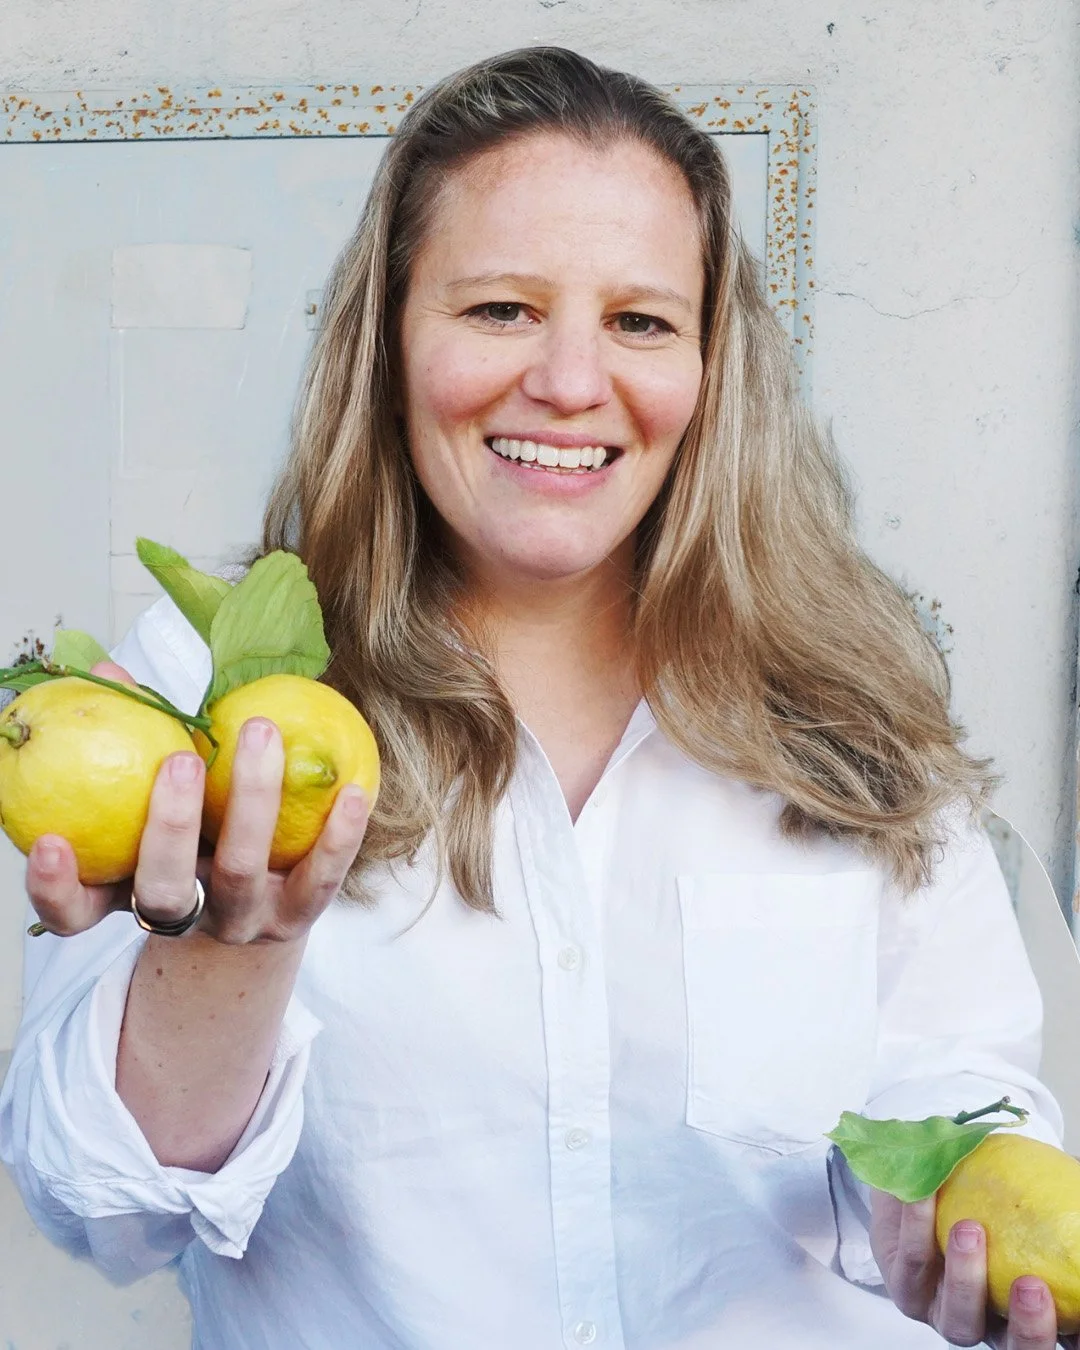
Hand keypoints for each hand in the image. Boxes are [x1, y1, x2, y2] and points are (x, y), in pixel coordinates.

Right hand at [25, 661, 369, 944]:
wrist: (258, 905)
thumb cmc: (198, 832)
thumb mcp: (160, 798)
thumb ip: (137, 739)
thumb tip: (106, 671)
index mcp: (129, 894)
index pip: (77, 908)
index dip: (55, 887)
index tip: (51, 843)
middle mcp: (183, 915)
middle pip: (163, 887)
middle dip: (168, 826)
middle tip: (181, 760)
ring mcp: (240, 923)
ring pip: (240, 873)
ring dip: (251, 804)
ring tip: (261, 732)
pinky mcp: (296, 919)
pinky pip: (320, 879)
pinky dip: (338, 837)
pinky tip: (355, 791)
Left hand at [871, 1187, 1077, 1348]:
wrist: (915, 1182)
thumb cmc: (980, 1193)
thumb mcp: (1018, 1196)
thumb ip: (1051, 1200)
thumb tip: (1078, 1189)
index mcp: (1023, 1310)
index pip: (1060, 1337)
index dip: (1072, 1336)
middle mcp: (988, 1322)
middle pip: (1014, 1348)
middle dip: (1028, 1327)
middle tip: (1032, 1286)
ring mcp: (944, 1311)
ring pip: (959, 1319)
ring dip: (966, 1278)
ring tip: (970, 1230)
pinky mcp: (905, 1290)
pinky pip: (913, 1263)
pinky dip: (919, 1227)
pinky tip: (925, 1195)